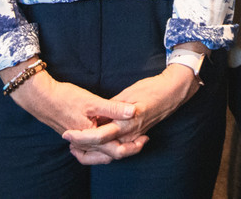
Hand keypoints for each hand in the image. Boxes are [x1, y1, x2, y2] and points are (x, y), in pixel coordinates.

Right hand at [7, 70, 139, 165]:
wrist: (41, 98)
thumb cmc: (65, 98)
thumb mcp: (91, 101)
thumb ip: (113, 108)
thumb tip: (134, 111)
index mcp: (91, 137)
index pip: (116, 150)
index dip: (133, 146)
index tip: (145, 137)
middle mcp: (85, 144)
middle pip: (109, 155)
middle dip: (127, 149)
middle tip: (143, 140)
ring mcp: (79, 142)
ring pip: (100, 153)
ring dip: (116, 147)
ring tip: (131, 140)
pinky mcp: (75, 136)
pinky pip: (92, 148)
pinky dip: (104, 146)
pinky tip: (110, 136)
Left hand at [64, 65, 200, 162]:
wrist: (173, 92)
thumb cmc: (152, 88)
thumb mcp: (128, 93)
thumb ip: (111, 106)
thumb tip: (95, 115)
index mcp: (126, 122)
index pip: (98, 136)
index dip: (80, 137)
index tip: (67, 133)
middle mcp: (130, 134)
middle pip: (102, 150)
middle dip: (84, 150)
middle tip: (69, 142)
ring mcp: (135, 137)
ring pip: (110, 153)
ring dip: (93, 151)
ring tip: (77, 144)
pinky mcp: (137, 135)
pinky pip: (119, 147)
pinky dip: (105, 148)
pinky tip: (95, 141)